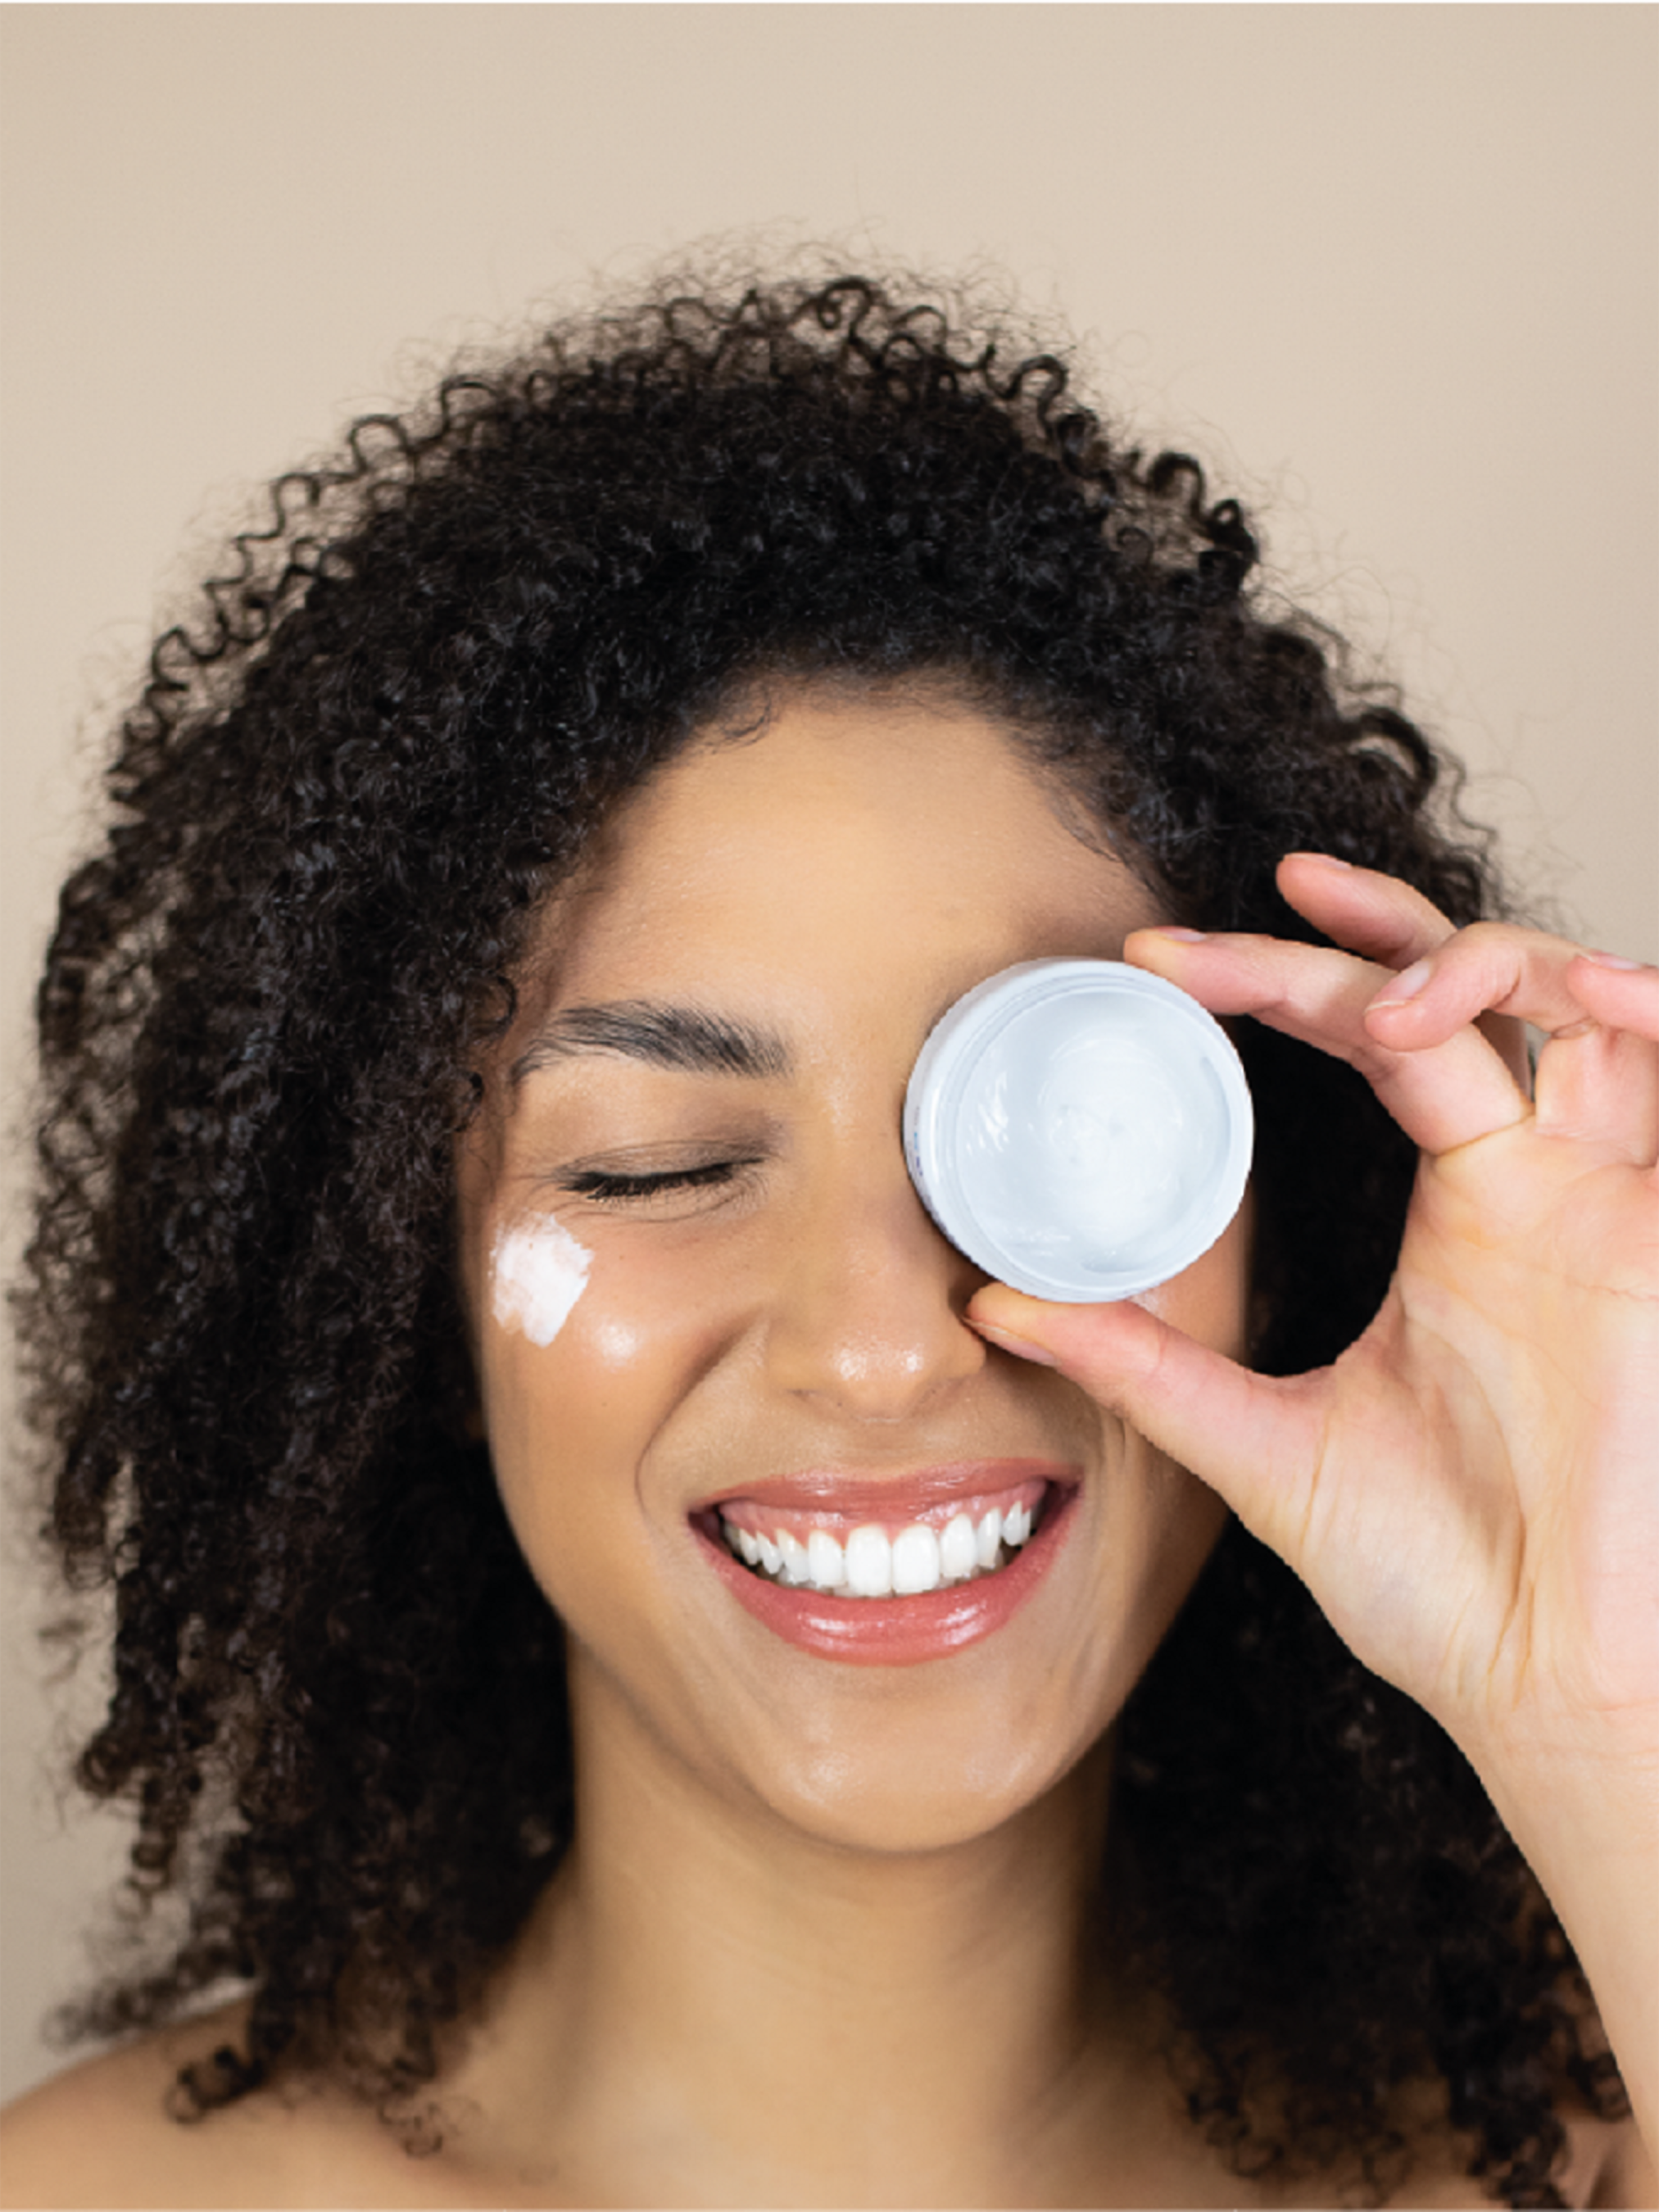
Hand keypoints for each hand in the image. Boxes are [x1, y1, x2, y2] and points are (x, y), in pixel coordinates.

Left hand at [970, 853, 1658, 1783]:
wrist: (1549, 1685)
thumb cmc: (1440, 1578)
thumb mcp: (1258, 1441)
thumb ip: (1140, 1363)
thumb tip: (995, 1307)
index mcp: (1464, 1205)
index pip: (1379, 1035)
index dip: (1288, 977)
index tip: (1162, 960)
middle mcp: (1540, 1181)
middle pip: (1470, 990)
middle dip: (1381, 927)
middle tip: (1274, 893)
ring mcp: (1615, 1201)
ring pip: (1579, 1006)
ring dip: (1495, 959)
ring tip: (1394, 990)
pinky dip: (1640, 1021)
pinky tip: (1585, 1000)